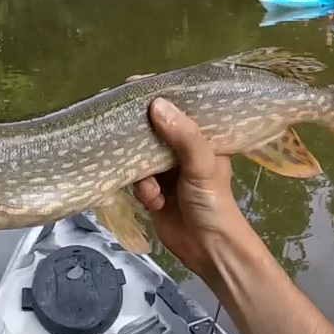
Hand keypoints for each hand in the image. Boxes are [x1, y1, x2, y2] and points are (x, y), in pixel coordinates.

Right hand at [130, 97, 244, 278]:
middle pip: (152, 130)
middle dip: (139, 135)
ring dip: (142, 173)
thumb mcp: (202, 164)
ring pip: (139, 157)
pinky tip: (154, 202)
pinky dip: (142, 191)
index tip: (132, 85)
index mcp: (200, 137)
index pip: (177, 107)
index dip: (157, 95)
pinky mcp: (152, 191)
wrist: (208, 248)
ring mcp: (166, 171)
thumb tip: (156, 104)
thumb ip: (183, 135)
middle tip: (120, 127)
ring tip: (153, 187)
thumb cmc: (213, 203)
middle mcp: (181, 150)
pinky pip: (136, 181)